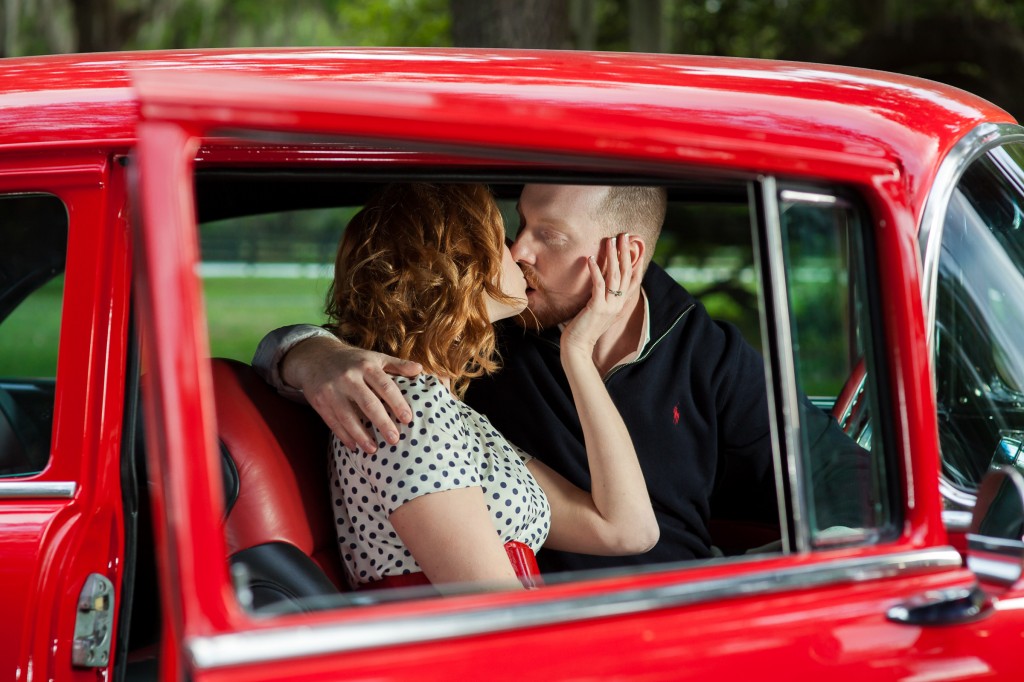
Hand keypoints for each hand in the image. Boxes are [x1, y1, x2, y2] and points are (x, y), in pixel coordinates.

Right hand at [282, 335, 421, 452]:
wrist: (315, 356)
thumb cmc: (353, 360)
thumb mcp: (374, 357)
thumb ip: (397, 364)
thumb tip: (420, 370)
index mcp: (366, 366)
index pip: (385, 386)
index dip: (397, 403)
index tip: (408, 419)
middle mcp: (349, 377)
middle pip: (368, 404)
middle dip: (382, 423)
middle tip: (395, 440)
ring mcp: (332, 390)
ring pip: (348, 417)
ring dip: (361, 436)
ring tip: (373, 450)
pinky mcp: (319, 401)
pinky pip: (333, 422)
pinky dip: (344, 436)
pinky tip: (354, 446)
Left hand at [560, 233, 641, 353]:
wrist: (578, 346)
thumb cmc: (585, 327)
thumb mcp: (600, 310)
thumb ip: (605, 296)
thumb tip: (603, 280)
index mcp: (621, 304)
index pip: (633, 279)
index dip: (635, 261)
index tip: (635, 245)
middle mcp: (619, 304)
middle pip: (625, 273)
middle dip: (625, 252)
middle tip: (623, 235)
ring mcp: (610, 306)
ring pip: (614, 276)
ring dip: (612, 257)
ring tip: (610, 241)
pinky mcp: (598, 308)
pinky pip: (599, 285)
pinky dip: (595, 270)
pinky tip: (591, 258)